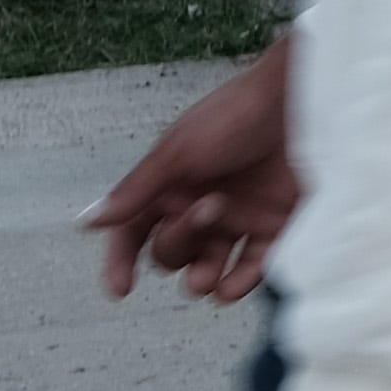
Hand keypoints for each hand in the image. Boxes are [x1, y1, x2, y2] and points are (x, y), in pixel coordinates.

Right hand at [91, 38, 298, 302]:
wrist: (306, 101)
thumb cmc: (237, 115)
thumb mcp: (178, 150)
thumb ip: (136, 191)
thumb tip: (84, 223)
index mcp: (171, 186)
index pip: (133, 232)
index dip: (121, 261)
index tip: (121, 290)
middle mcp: (201, 206)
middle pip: (170, 253)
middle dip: (179, 244)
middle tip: (211, 209)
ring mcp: (240, 220)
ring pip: (207, 270)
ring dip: (202, 280)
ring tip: (207, 278)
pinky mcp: (279, 228)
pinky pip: (253, 270)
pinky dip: (240, 284)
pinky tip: (233, 286)